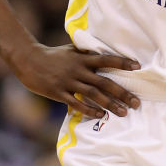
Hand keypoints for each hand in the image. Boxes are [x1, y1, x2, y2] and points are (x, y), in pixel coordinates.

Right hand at [14, 44, 140, 118]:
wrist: (28, 60)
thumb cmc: (52, 55)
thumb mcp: (71, 50)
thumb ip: (86, 53)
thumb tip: (102, 52)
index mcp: (82, 58)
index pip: (106, 59)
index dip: (121, 62)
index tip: (137, 67)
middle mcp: (78, 70)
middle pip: (104, 82)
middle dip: (122, 92)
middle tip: (136, 102)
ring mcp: (68, 82)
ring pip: (93, 95)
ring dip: (110, 104)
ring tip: (123, 112)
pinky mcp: (59, 93)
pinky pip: (76, 103)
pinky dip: (89, 109)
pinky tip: (100, 115)